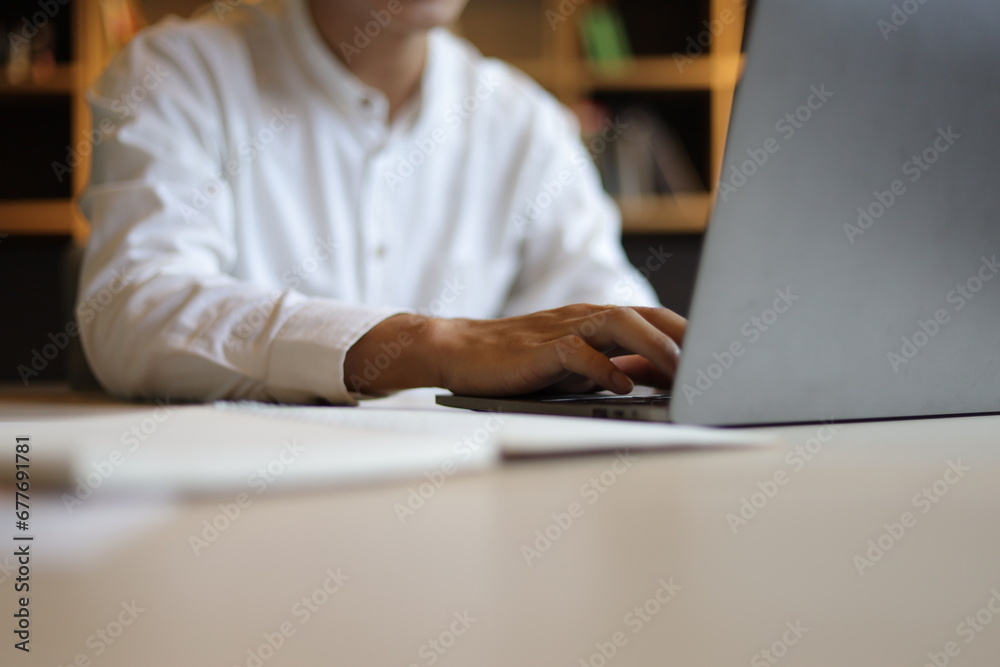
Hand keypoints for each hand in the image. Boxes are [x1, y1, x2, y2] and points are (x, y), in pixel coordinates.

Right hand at [343, 305, 685, 395]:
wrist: (461, 351)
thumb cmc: (521, 362)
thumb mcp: (577, 365)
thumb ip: (616, 365)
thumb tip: (663, 377)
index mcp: (596, 321)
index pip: (653, 318)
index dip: (688, 333)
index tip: (721, 355)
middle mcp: (584, 318)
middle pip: (644, 316)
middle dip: (682, 336)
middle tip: (714, 361)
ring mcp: (561, 330)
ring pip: (617, 326)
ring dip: (652, 348)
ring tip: (681, 372)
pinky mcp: (538, 349)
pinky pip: (577, 352)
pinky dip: (602, 368)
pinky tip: (621, 385)